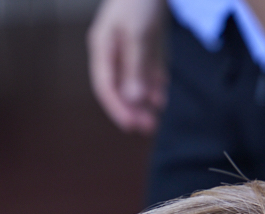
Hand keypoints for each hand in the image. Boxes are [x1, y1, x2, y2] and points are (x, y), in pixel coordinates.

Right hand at [87, 0, 168, 132]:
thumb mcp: (138, 33)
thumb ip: (135, 66)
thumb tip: (134, 99)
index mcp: (103, 46)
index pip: (106, 86)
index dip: (118, 108)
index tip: (132, 126)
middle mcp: (112, 47)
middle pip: (119, 85)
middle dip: (133, 108)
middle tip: (148, 128)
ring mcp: (128, 42)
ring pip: (134, 78)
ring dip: (144, 99)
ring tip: (157, 116)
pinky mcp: (143, 36)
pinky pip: (146, 65)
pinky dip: (153, 81)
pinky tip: (162, 96)